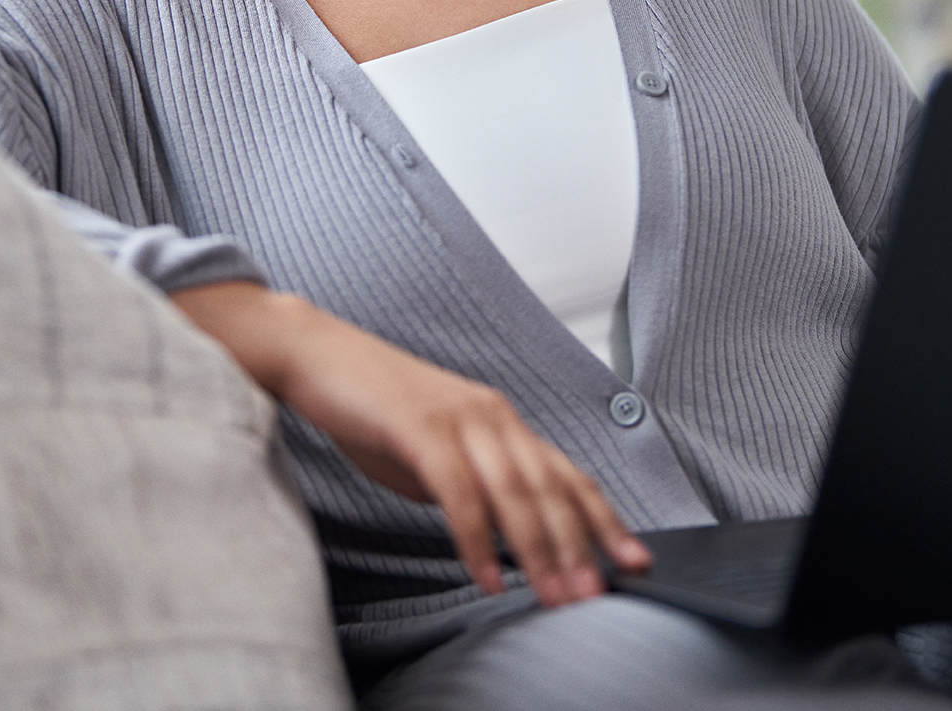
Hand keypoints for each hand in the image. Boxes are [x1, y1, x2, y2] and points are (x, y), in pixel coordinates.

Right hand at [171, 281, 653, 605]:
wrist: (316, 355)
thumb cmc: (371, 407)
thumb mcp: (434, 451)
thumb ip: (471, 484)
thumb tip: (501, 535)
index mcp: (500, 420)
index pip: (566, 473)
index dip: (604, 519)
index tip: (635, 561)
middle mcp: (491, 414)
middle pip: (550, 486)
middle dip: (579, 545)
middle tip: (594, 595)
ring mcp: (458, 418)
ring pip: (515, 490)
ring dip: (538, 549)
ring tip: (555, 596)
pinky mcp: (420, 427)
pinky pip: (459, 492)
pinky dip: (477, 540)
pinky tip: (488, 575)